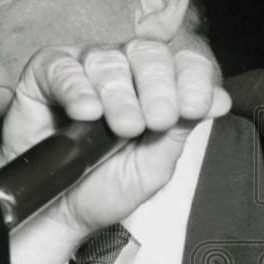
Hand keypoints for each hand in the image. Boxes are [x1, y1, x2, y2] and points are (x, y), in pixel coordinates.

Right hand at [0, 40, 230, 263]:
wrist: (56, 211)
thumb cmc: (103, 187)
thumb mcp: (153, 166)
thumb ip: (181, 130)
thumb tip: (219, 99)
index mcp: (153, 89)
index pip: (183, 63)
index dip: (192, 79)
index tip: (193, 109)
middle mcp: (121, 71)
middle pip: (148, 52)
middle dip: (158, 87)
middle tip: (155, 122)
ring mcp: (82, 69)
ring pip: (107, 59)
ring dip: (119, 94)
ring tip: (121, 128)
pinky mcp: (44, 75)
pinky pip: (62, 67)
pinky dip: (76, 87)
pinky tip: (85, 112)